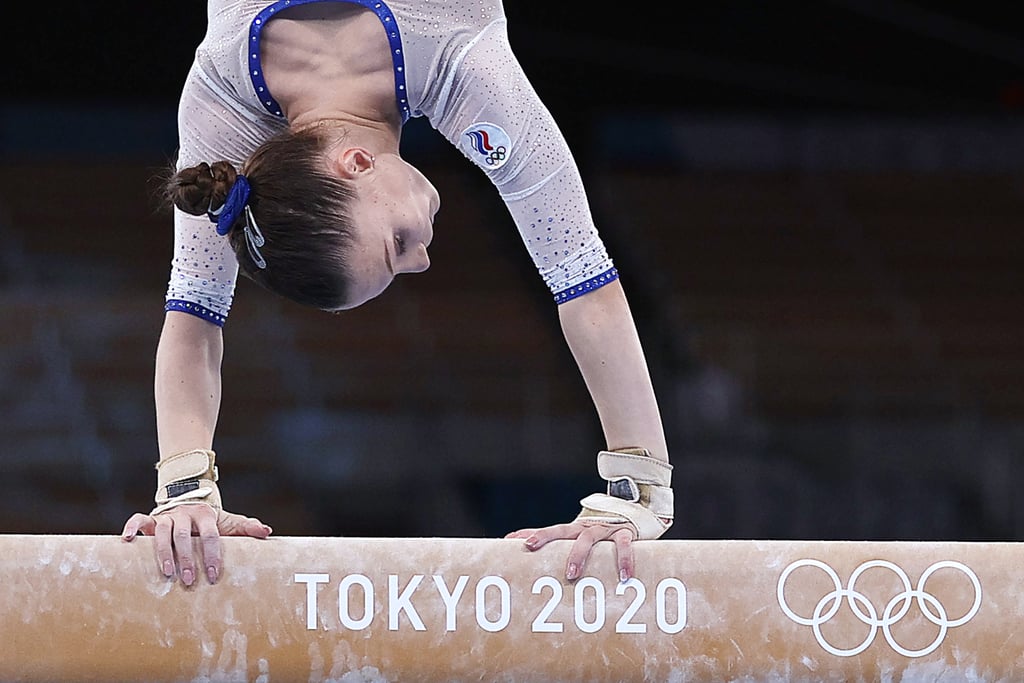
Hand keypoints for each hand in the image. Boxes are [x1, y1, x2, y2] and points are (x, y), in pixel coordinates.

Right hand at [121, 504, 271, 585]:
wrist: (190, 496)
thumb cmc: (210, 519)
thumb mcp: (229, 521)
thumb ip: (246, 526)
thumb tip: (267, 532)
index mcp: (206, 515)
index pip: (210, 535)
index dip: (212, 555)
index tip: (213, 575)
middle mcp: (185, 514)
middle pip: (185, 536)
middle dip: (188, 559)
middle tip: (190, 580)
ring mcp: (166, 515)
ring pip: (162, 532)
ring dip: (163, 553)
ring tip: (166, 573)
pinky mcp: (150, 518)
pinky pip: (138, 519)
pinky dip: (131, 528)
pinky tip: (126, 540)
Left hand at [506, 520, 635, 582]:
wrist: (635, 513)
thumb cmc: (601, 532)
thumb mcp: (579, 537)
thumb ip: (553, 541)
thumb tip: (515, 541)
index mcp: (574, 530)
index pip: (550, 531)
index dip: (533, 535)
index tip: (515, 542)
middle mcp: (586, 527)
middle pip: (563, 530)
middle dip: (547, 539)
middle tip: (531, 550)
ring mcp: (605, 528)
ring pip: (589, 538)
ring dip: (579, 555)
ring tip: (571, 574)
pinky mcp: (625, 532)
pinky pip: (623, 545)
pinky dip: (623, 560)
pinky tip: (623, 576)